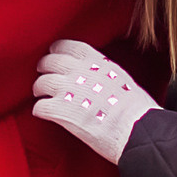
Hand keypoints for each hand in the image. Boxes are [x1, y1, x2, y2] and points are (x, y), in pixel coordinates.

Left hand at [31, 39, 158, 164]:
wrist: (137, 130)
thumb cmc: (137, 111)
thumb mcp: (123, 80)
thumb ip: (104, 74)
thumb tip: (98, 77)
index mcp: (97, 62)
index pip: (69, 46)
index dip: (57, 50)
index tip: (54, 53)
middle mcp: (80, 72)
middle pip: (50, 61)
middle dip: (44, 67)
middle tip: (43, 73)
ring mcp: (68, 90)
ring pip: (41, 82)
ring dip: (39, 88)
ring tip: (40, 94)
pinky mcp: (60, 111)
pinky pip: (39, 106)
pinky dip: (39, 109)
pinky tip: (41, 113)